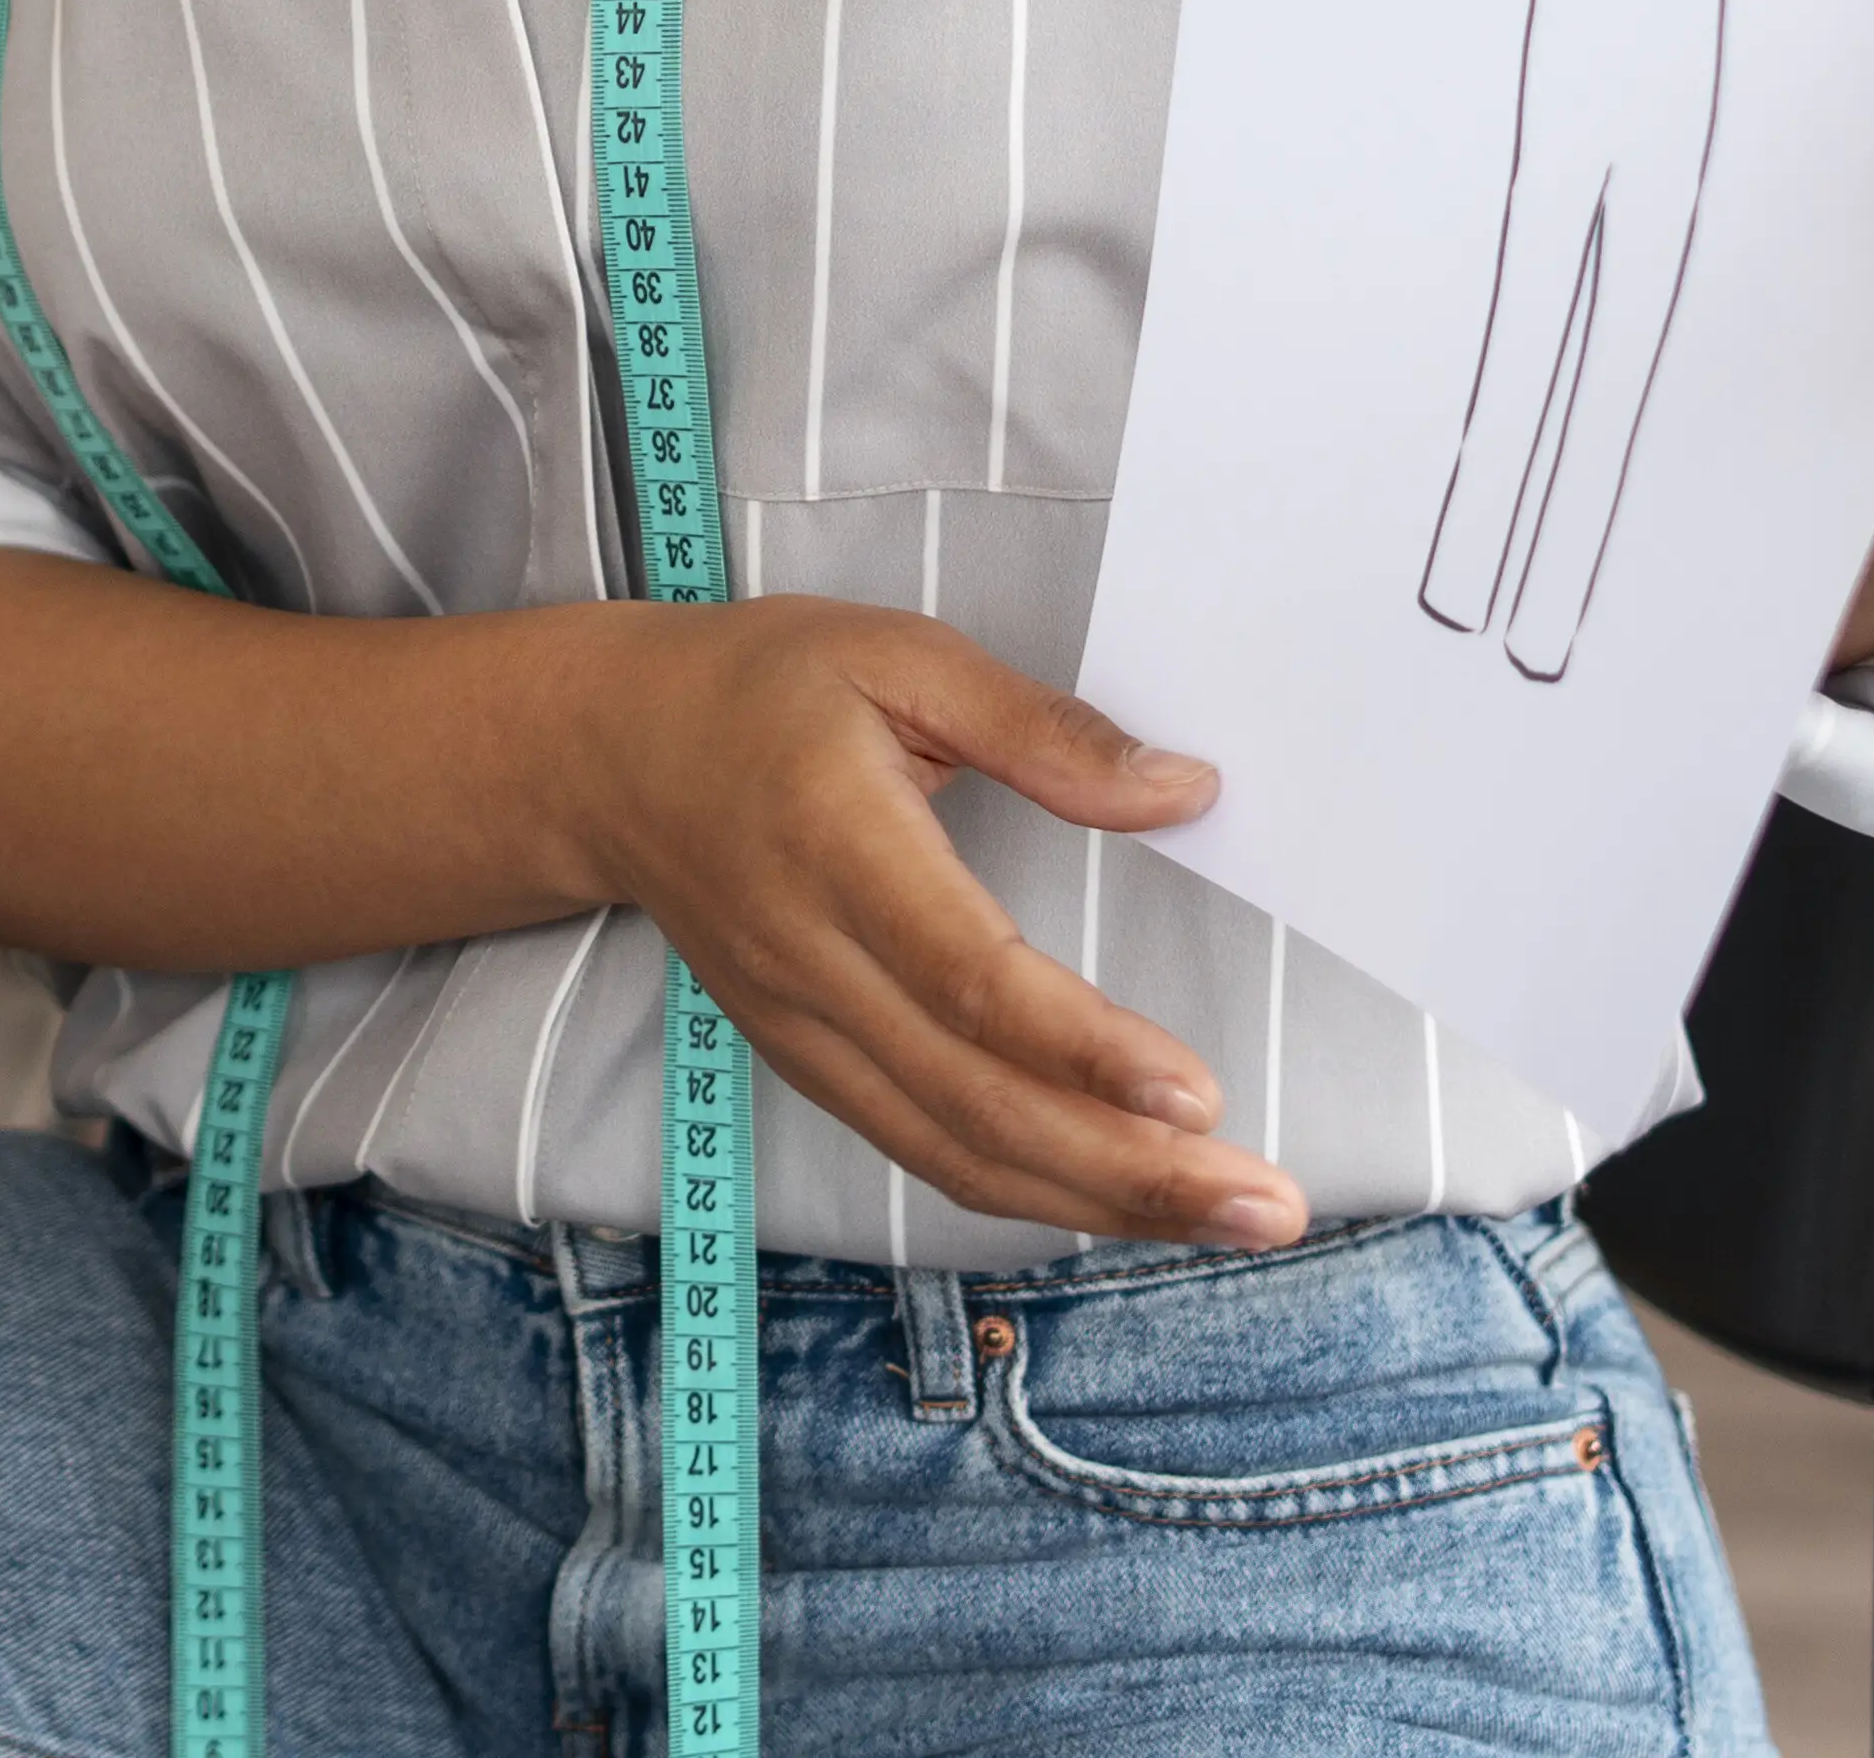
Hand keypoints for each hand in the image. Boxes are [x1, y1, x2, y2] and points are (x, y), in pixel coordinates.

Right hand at [554, 595, 1308, 1250]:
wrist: (608, 758)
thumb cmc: (762, 689)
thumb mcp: (899, 655)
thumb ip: (1042, 727)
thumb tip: (1186, 789)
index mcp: (837, 843)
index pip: (968, 977)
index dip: (1081, 1048)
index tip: (1196, 1093)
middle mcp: (812, 960)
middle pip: (975, 1100)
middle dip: (1130, 1169)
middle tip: (1266, 1204)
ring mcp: (802, 1028)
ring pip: (954, 1151)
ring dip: (1100, 1201)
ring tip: (1231, 1217)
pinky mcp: (805, 1061)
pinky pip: (923, 1151)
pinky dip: (1030, 1191)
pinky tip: (1123, 1199)